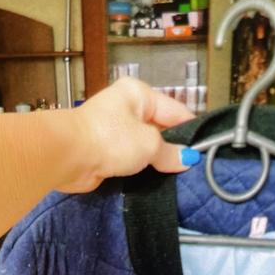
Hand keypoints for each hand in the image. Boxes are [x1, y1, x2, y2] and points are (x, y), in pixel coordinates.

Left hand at [57, 77, 196, 192]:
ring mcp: (115, 130)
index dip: (191, 131)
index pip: (175, 111)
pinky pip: (132, 159)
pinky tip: (154, 180)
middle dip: (173, 148)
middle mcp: (127, 108)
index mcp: (139, 94)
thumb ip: (171, 153)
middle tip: (192, 169)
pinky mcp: (106, 151)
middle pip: (160, 128)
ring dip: (156, 161)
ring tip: (176, 177)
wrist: (68, 156)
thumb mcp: (149, 144)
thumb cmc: (110, 139)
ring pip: (146, 146)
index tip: (206, 151)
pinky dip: (141, 169)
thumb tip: (188, 159)